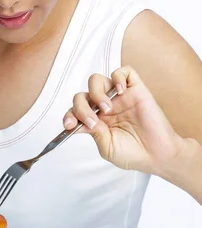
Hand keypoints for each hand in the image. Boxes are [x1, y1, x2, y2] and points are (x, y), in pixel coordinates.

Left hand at [63, 65, 183, 174]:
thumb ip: (93, 132)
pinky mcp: (135, 89)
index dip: (69, 115)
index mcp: (96, 120)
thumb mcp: (107, 147)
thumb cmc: (133, 153)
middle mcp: (104, 106)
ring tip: (107, 108)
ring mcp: (119, 97)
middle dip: (81, 107)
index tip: (70, 125)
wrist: (158, 155)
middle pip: (82, 95)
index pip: (75, 110)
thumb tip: (78, 121)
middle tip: (93, 121)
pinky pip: (124, 72)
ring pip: (97, 80)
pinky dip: (118, 77)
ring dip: (96, 92)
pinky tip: (120, 91)